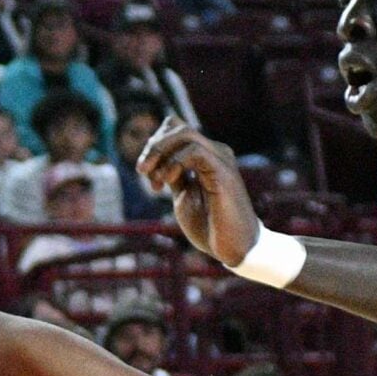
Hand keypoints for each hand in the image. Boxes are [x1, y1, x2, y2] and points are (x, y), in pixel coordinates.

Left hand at [136, 117, 260, 266]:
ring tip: (154, 179)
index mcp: (206, 157)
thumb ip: (173, 176)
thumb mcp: (183, 196)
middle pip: (177, 126)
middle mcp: (215, 152)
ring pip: (185, 134)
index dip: (155, 143)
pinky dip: (174, 162)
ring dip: (160, 153)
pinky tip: (167, 180)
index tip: (145, 171)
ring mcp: (221, 159)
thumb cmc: (211, 226)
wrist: (234, 248)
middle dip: (153, 146)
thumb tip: (156, 160)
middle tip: (142, 170)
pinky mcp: (223, 172)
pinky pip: (195, 151)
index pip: (176, 129)